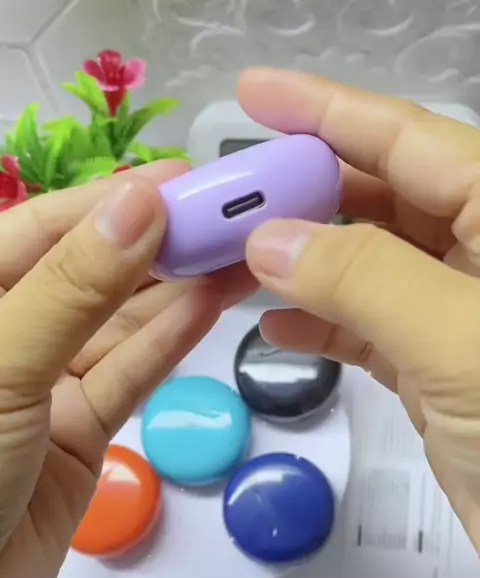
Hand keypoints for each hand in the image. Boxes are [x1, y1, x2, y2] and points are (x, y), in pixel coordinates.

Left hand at [0, 163, 255, 577]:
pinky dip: (167, 343)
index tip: (184, 179)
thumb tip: (140, 206)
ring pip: (117, 326)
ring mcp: (44, 386)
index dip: (112, 201)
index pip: (42, 230)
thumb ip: (72, 289)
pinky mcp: (79, 435)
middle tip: (230, 215)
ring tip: (239, 254)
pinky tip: (210, 306)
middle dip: (156, 244)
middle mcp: (9, 334)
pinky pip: (126, 377)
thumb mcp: (2, 364)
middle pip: (90, 275)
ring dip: (174, 290)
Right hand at [239, 68, 479, 551]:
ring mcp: (459, 317)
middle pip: (384, 198)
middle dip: (305, 191)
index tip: (257, 95)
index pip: (411, 142)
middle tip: (230, 194)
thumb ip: (367, 280)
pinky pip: (369, 331)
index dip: (329, 111)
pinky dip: (322, 327)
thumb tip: (273, 239)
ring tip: (233, 257)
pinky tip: (276, 326)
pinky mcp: (439, 373)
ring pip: (369, 267)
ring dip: (303, 261)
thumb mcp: (461, 342)